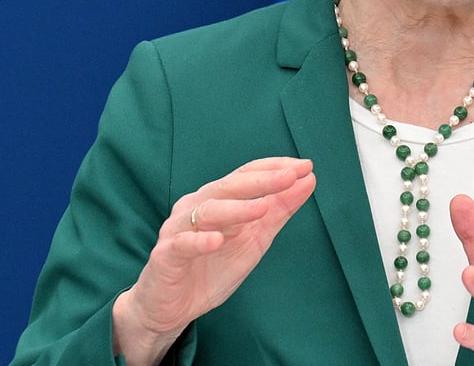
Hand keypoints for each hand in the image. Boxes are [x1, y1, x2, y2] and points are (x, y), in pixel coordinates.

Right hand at [112, 157, 315, 364]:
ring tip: (262, 207)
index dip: (274, 168)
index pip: (246, 174)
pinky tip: (217, 241)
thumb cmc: (213, 266)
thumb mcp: (255, 239)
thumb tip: (308, 179)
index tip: (304, 166)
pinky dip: (200, 241)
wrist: (172, 307)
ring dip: (237, 208)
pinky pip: (182, 244)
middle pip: (229, 186)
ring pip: (208, 211)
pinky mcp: (165, 255)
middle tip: (289, 176)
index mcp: (218, 198)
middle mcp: (197, 206)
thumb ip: (279, 210)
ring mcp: (178, 229)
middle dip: (261, 180)